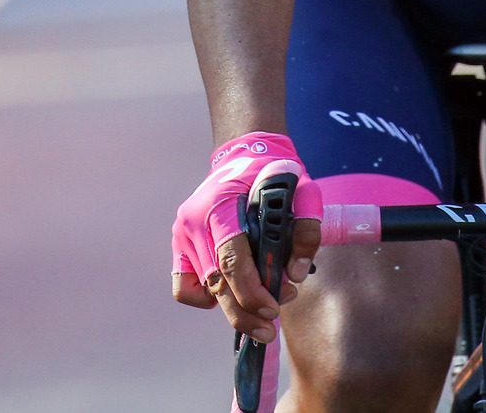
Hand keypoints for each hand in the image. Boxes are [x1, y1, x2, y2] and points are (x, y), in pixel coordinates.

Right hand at [171, 133, 322, 343]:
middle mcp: (193, 221)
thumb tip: (294, 273)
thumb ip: (306, 229)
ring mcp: (182, 234)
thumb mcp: (302, 190)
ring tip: (260, 305)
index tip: (273, 309)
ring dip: (233, 307)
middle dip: (245, 312)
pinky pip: (184, 286)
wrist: (243, 157)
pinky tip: (231, 291)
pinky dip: (206, 297)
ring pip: (203, 289)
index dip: (251, 291)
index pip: (231, 258)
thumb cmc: (273, 175)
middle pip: (216, 282)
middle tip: (270, 328)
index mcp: (220, 204)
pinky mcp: (179, 246)